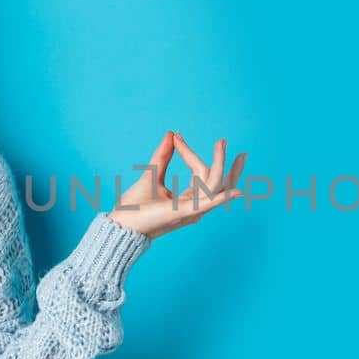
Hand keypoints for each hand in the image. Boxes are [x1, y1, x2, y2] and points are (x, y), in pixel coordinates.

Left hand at [108, 130, 246, 239]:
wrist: (121, 225)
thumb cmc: (135, 207)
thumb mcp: (152, 174)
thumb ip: (163, 156)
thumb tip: (171, 134)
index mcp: (188, 200)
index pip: (199, 174)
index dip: (189, 153)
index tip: (177, 136)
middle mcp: (194, 207)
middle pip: (217, 182)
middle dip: (224, 162)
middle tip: (223, 141)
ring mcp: (191, 210)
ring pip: (214, 186)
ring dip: (221, 165)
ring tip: (222, 145)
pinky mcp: (184, 214)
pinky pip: (208, 204)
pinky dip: (222, 198)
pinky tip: (237, 192)